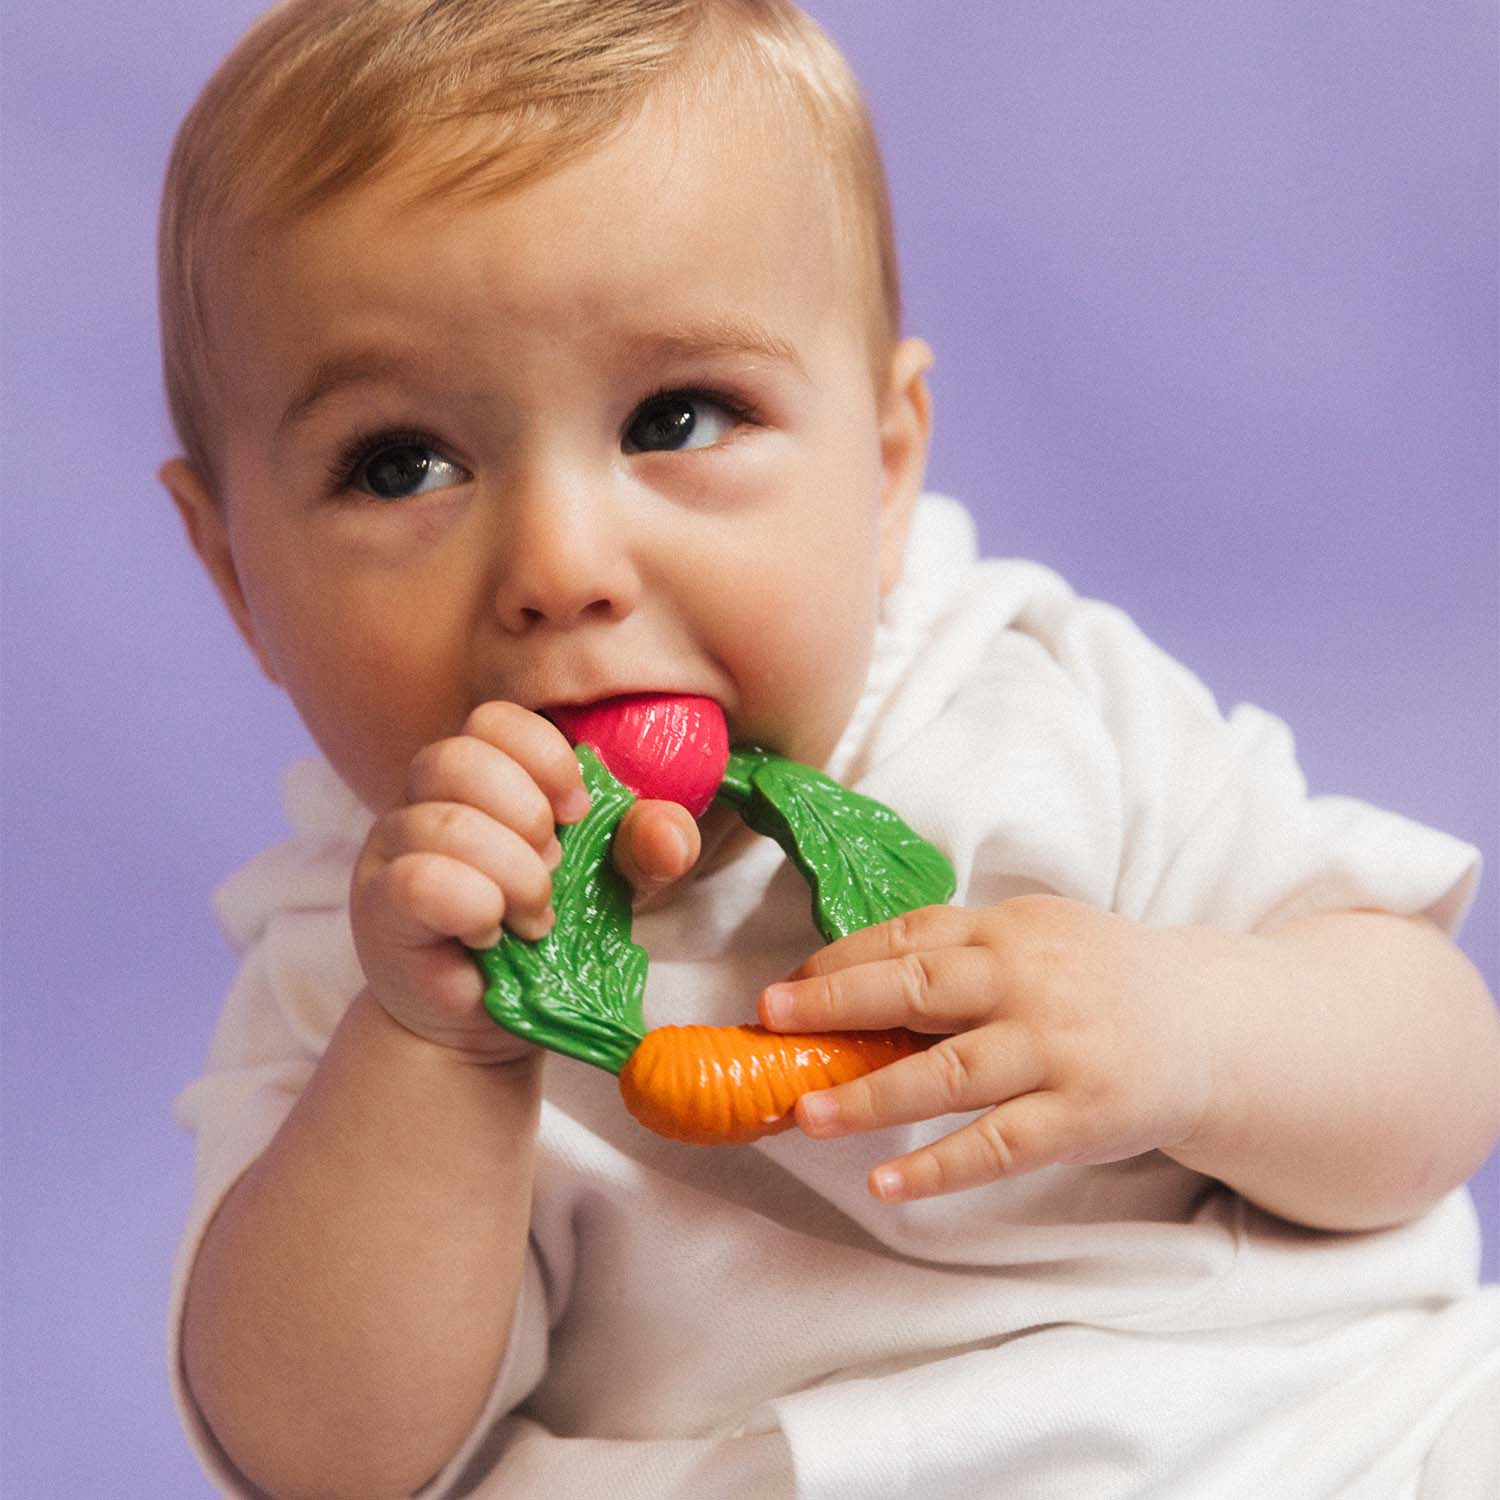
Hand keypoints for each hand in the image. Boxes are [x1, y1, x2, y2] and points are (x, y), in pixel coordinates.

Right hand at [351, 701, 699, 1057]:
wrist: (487, 1021)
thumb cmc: (543, 936)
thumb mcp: (613, 884)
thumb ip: (645, 847)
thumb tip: (667, 835)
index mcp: (481, 773)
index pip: (496, 720)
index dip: (546, 758)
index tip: (579, 814)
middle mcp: (425, 798)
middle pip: (460, 757)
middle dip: (528, 817)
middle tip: (553, 873)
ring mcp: (392, 848)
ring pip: (442, 822)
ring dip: (512, 874)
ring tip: (534, 920)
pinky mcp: (378, 905)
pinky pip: (417, 880)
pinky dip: (472, 905)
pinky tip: (489, 933)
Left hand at [758, 895, 1218, 1201]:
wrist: (1210, 1024)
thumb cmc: (1099, 980)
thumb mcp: (1036, 940)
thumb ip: (961, 953)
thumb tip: (851, 980)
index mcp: (1009, 930)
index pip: (909, 936)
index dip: (839, 960)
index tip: (784, 986)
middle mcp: (1029, 980)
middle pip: (916, 988)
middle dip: (834, 1004)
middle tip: (769, 1021)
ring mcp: (1056, 1048)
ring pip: (948, 1072)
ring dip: (870, 1095)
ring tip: (805, 1113)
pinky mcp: (1080, 1114)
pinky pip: (998, 1145)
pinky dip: (938, 1167)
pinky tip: (886, 1183)